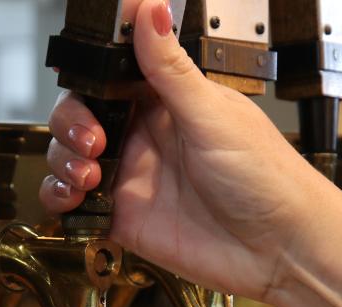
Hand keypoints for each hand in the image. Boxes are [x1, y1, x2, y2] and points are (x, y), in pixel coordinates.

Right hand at [39, 0, 334, 302]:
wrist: (280, 247)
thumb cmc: (266, 178)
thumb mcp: (212, 113)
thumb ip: (171, 68)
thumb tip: (151, 9)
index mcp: (167, 103)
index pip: (109, 79)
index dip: (89, 83)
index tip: (87, 90)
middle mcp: (146, 138)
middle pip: (80, 118)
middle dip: (71, 124)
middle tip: (93, 141)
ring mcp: (133, 179)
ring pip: (71, 159)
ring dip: (63, 160)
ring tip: (88, 171)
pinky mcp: (125, 219)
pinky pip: (77, 206)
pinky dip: (61, 199)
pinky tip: (73, 196)